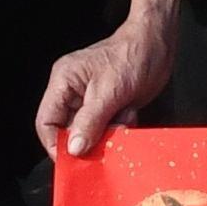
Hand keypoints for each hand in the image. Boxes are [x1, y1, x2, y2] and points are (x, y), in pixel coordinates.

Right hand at [35, 0, 182, 161]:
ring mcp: (91, 99)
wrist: (159, 43)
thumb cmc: (133, 56)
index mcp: (64, 82)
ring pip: (89, 132)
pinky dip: (119, 128)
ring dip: (107, 134)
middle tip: (107, 142)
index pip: (46, 121)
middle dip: (88, 140)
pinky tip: (130, 114)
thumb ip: (90, 121)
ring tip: (123, 120)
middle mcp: (73, 91)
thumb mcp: (110, 91)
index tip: (73, 162)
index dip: (56, 144)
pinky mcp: (108, 105)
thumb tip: (74, 149)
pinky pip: (106, 128)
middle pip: (68, 130)